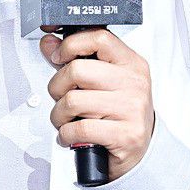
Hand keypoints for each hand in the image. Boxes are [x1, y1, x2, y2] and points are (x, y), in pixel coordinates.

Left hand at [39, 26, 154, 181]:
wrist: (139, 151)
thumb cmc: (120, 113)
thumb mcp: (104, 82)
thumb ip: (75, 60)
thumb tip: (49, 44)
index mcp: (131, 63)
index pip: (99, 38)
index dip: (71, 45)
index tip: (59, 57)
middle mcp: (134, 83)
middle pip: (77, 71)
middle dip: (57, 87)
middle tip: (60, 96)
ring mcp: (132, 109)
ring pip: (72, 101)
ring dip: (59, 115)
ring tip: (65, 119)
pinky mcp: (125, 135)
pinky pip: (79, 129)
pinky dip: (66, 134)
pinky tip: (71, 135)